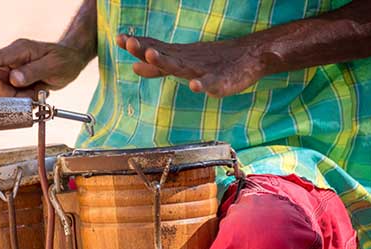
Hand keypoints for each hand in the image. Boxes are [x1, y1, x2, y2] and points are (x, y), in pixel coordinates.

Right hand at [0, 38, 88, 97]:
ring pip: (4, 91)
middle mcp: (12, 60)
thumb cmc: (64, 60)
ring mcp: (13, 71)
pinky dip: (24, 98)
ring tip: (38, 90)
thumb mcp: (52, 66)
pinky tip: (37, 91)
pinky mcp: (16, 81)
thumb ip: (32, 72)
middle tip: (27, 93)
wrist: (71, 62)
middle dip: (8, 92)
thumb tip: (13, 79)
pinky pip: (13, 96)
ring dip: (19, 96)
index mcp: (19, 50)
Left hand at [116, 34, 267, 97]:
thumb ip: (159, 67)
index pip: (155, 49)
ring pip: (182, 67)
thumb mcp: (183, 62)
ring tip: (151, 55)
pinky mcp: (222, 81)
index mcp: (180, 57)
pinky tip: (195, 86)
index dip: (138, 46)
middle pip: (163, 56)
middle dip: (146, 50)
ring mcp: (204, 71)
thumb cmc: (212, 61)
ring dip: (165, 61)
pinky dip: (203, 84)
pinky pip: (212, 83)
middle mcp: (188, 62)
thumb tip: (134, 66)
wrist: (249, 56)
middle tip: (130, 43)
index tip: (121, 40)